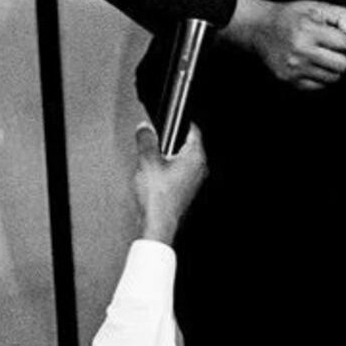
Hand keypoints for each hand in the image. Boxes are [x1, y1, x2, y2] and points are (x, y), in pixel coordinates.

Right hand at [126, 118, 206, 243]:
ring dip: (167, 159)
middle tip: (154, 145)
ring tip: (152, 165)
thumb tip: (145, 128)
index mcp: (195, 157)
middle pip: (186, 145)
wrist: (158, 224)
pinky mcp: (187, 192)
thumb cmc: (158, 198)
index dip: (179, 123)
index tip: (170, 120)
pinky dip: (168, 173)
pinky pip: (179, 175)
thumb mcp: (147, 161)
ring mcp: (194, 182)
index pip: (192, 130)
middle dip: (169, 143)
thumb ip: (146, 140)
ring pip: (182, 161)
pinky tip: (154, 180)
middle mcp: (199, 168)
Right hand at [228, 0, 345, 88]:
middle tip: (336, 51)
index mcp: (309, 30)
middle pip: (342, 65)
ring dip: (333, 68)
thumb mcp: (317, 7)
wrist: (260, 27)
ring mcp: (294, 67)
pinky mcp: (289, 78)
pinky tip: (314, 65)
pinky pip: (318, 86)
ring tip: (324, 57)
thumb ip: (342, 16)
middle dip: (344, 57)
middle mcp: (301, 50)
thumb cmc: (292, 16)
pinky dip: (321, 77)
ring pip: (333, 77)